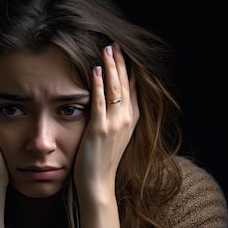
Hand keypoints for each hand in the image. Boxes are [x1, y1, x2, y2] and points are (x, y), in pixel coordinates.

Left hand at [74, 42, 139, 195]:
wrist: (98, 184)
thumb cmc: (101, 161)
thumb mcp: (114, 136)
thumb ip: (115, 118)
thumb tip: (110, 101)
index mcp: (131, 120)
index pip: (132, 88)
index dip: (128, 69)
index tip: (122, 53)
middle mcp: (126, 120)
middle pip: (125, 84)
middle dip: (120, 62)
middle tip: (114, 44)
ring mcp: (114, 124)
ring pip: (114, 89)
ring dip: (111, 67)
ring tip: (107, 49)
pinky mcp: (99, 129)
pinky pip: (100, 102)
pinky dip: (98, 84)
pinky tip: (95, 69)